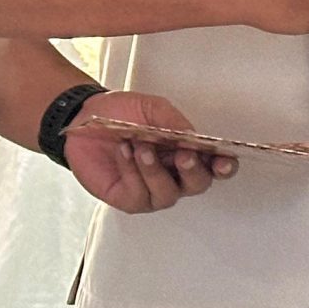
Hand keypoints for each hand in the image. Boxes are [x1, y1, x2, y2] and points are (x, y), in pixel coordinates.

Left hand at [60, 89, 233, 213]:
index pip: (213, 165)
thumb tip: (193, 137)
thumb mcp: (152, 108)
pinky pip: (138, 194)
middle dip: (193, 171)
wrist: (84, 118)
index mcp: (185, 152)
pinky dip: (132, 171)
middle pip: (197, 185)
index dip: (224, 166)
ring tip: (141, 147)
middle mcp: (173, 175)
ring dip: (155, 170)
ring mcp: (151, 190)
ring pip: (167, 194)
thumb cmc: (120, 114)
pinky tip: (125, 152)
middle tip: (183, 154)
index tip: (225, 161)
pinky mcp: (128, 199)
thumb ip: (175, 122)